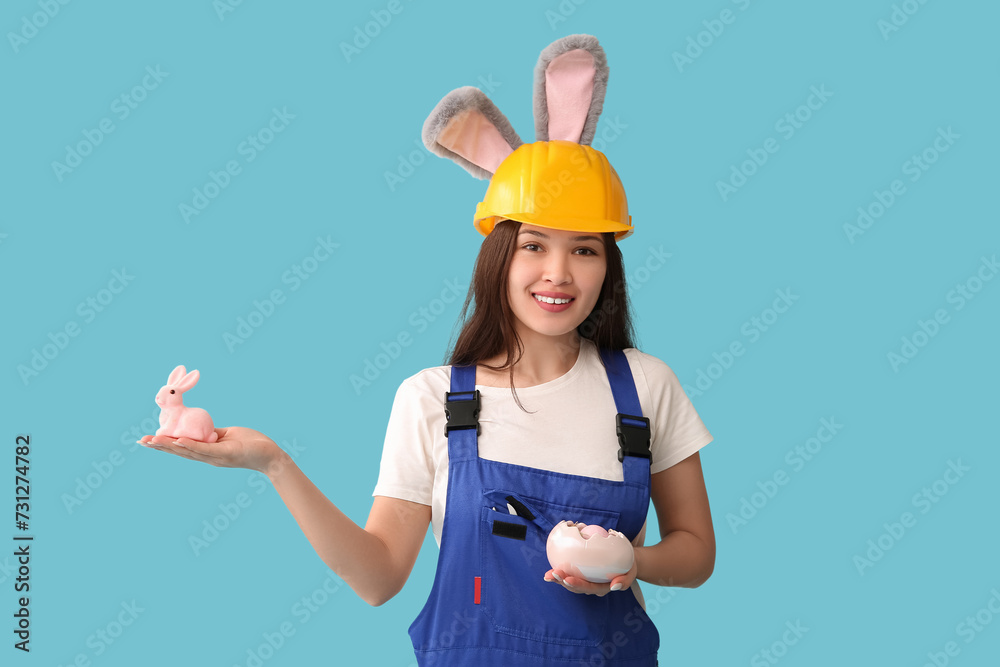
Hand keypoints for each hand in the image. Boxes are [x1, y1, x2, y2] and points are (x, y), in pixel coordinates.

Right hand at [138, 426, 283, 473]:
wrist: (271, 455)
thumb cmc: (250, 444)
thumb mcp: (227, 436)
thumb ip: (212, 434)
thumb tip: (202, 428)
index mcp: (207, 452)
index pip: (181, 448)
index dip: (163, 445)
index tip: (146, 440)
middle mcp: (208, 457)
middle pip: (180, 452)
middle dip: (160, 447)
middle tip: (141, 441)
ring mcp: (216, 457)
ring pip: (189, 451)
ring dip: (170, 446)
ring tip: (153, 440)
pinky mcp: (227, 453)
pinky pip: (206, 449)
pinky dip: (192, 445)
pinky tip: (179, 440)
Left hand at [543, 556, 637, 596]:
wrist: (626, 561)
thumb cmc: (628, 566)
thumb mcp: (630, 573)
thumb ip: (624, 581)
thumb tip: (615, 586)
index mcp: (603, 588)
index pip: (588, 587)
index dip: (577, 584)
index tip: (566, 578)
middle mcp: (593, 587)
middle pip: (576, 587)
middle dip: (563, 582)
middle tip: (553, 574)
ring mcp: (587, 581)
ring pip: (570, 583)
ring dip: (558, 579)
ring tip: (548, 575)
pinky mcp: (583, 574)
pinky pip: (570, 574)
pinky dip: (561, 573)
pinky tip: (551, 570)